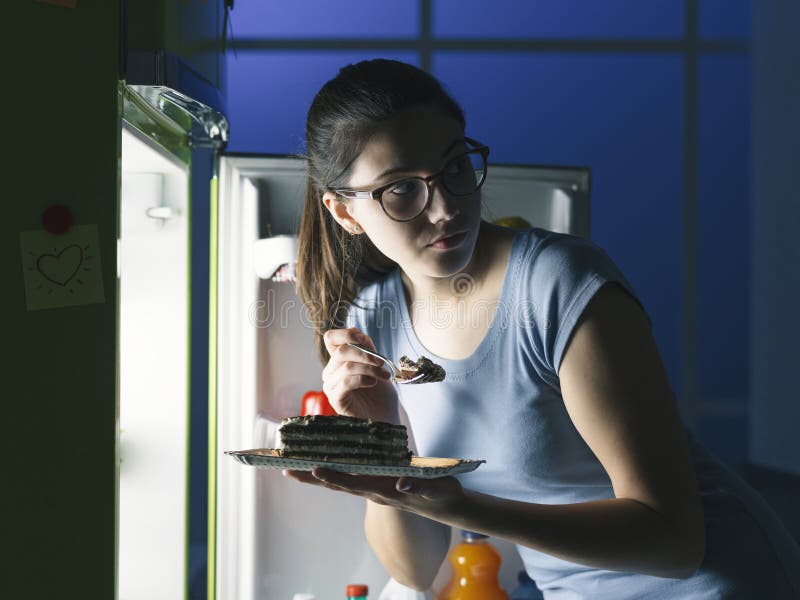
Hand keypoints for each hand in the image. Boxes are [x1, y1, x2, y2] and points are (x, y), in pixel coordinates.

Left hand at [283, 468, 466, 521]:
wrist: (446, 502)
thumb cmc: (441, 494)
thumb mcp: (435, 489)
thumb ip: (419, 487)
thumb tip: (401, 485)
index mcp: (383, 490)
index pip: (354, 483)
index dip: (334, 477)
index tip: (314, 469)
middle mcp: (372, 489)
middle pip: (336, 484)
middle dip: (310, 477)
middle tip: (285, 469)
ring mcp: (372, 486)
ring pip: (338, 480)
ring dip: (314, 474)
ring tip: (291, 467)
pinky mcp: (374, 481)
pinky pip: (347, 474)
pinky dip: (329, 468)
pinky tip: (316, 462)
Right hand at [322, 327, 397, 421]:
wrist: (385, 417)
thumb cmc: (380, 393)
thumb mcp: (377, 366)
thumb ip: (368, 350)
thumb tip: (361, 335)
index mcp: (339, 360)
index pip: (331, 338)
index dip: (346, 334)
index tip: (364, 339)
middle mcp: (331, 371)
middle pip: (342, 351)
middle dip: (366, 354)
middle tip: (382, 363)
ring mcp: (331, 385)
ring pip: (346, 366)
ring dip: (370, 369)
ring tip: (384, 376)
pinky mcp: (335, 399)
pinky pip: (346, 382)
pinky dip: (363, 379)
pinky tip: (373, 383)